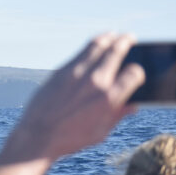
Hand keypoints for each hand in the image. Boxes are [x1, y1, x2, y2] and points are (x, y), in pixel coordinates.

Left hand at [14, 33, 144, 160]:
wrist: (37, 136)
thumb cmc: (69, 139)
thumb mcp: (100, 133)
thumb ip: (117, 116)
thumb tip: (133, 105)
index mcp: (109, 98)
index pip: (134, 73)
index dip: (137, 71)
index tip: (135, 71)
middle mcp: (95, 81)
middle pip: (117, 51)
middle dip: (126, 42)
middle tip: (130, 38)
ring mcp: (76, 73)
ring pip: (97, 45)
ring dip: (108, 37)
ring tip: (113, 35)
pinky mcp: (61, 71)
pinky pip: (80, 52)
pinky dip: (91, 45)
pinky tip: (94, 46)